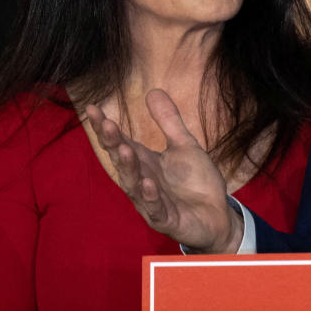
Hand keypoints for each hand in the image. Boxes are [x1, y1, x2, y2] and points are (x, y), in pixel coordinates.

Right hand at [84, 89, 240, 253]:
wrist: (217, 215)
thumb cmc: (196, 182)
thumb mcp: (185, 146)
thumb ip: (169, 122)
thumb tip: (153, 91)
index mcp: (145, 162)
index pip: (121, 142)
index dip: (106, 127)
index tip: (92, 107)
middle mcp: (142, 181)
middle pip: (123, 160)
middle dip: (113, 144)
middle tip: (106, 124)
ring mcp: (152, 202)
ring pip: (134, 185)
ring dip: (128, 168)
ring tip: (123, 149)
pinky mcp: (167, 219)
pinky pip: (156, 209)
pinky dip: (150, 197)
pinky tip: (147, 183)